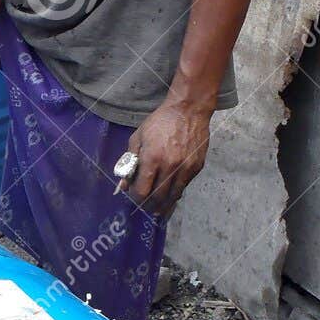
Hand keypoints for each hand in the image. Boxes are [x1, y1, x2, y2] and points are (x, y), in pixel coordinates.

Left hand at [120, 99, 211, 216]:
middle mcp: (170, 166)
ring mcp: (185, 168)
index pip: (142, 190)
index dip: (136, 198)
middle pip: (158, 197)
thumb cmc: (160, 122)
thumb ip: (130, 162)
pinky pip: (184, 186)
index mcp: (152, 158)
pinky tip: (170, 194)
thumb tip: (123, 184)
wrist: (188, 110)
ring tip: (157, 210)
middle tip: (145, 208)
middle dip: (149, 205)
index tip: (134, 197)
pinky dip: (175, 193)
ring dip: (164, 205)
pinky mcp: (196, 167)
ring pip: (173, 196)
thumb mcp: (138, 138)